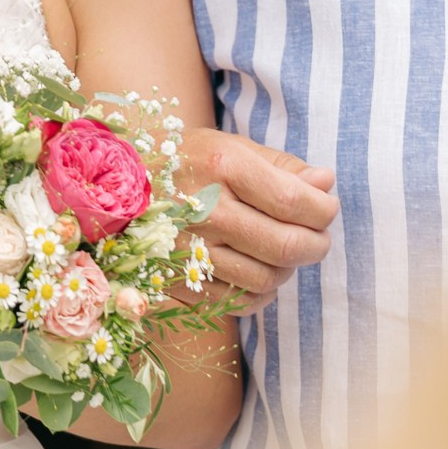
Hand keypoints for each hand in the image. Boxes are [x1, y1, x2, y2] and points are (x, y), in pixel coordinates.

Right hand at [183, 127, 336, 309]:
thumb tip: (326, 184)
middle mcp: (205, 210)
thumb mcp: (232, 147)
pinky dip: (260, 292)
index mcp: (221, 166)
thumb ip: (283, 167)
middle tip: (318, 237)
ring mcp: (190, 250)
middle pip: (285, 246)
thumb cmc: (187, 161)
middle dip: (316, 244)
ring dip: (288, 269)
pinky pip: (239, 301)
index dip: (323, 211)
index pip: (294, 202)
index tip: (327, 208)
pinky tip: (257, 268)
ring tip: (283, 250)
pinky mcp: (179, 280)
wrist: (120, 185)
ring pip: (266, 279)